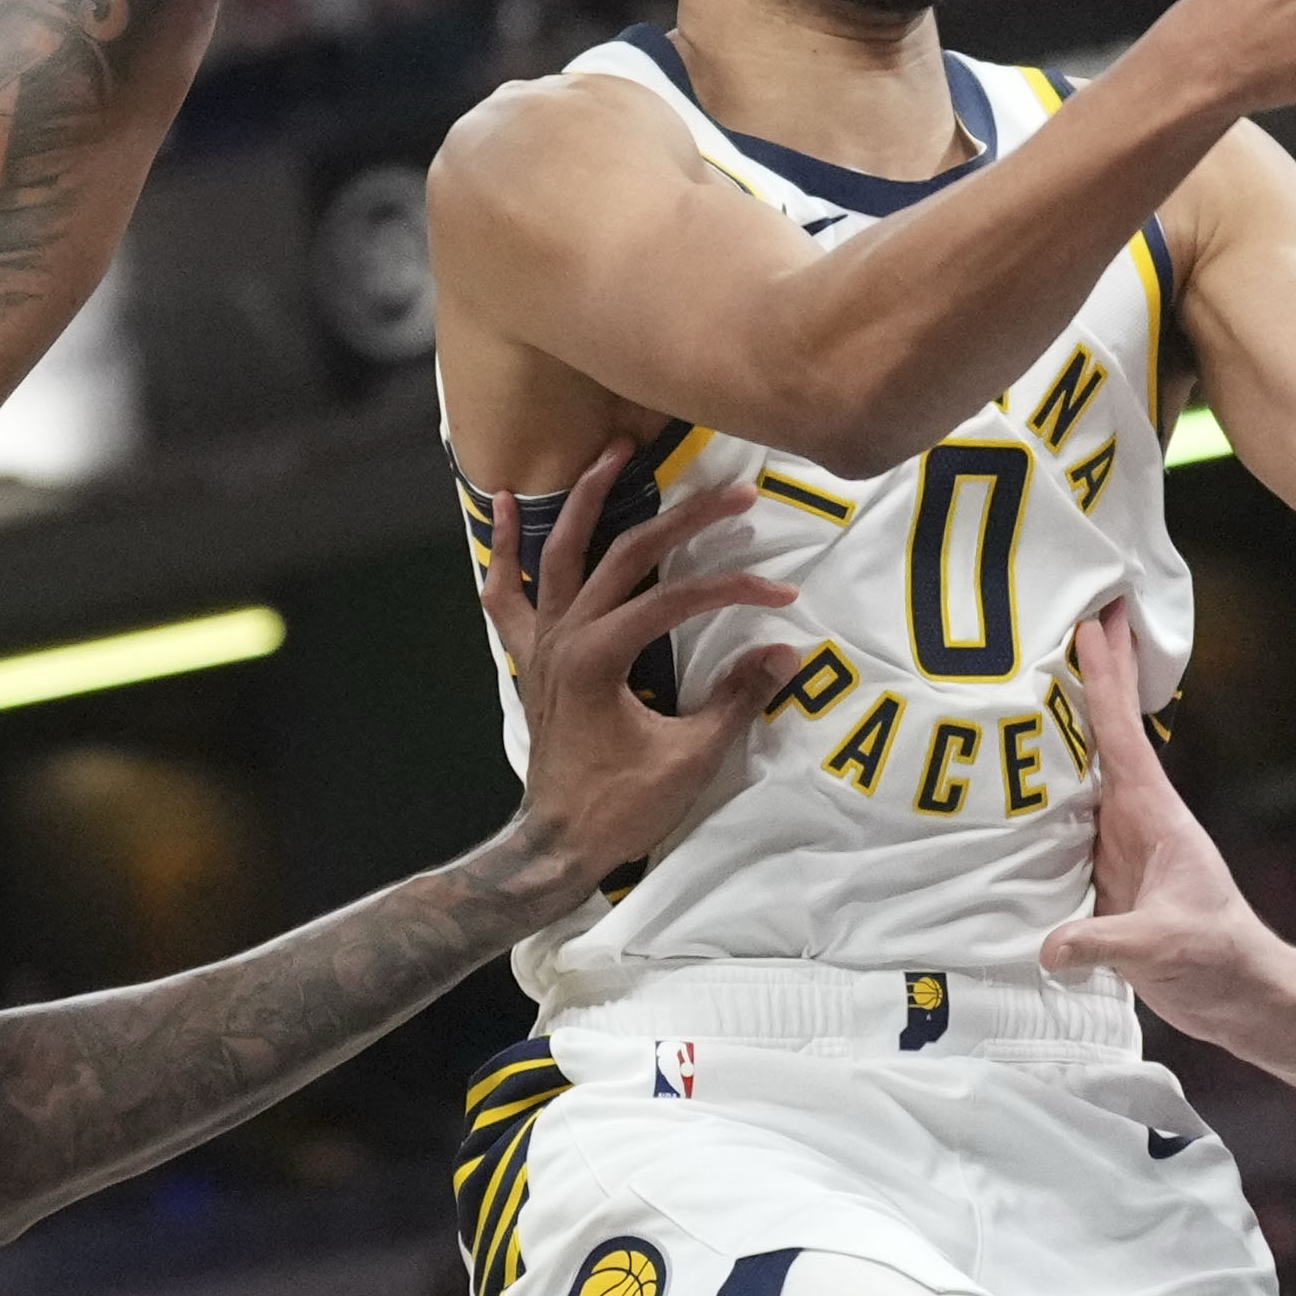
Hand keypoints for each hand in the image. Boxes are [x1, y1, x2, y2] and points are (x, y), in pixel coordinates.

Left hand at [496, 452, 797, 885]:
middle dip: (683, 519)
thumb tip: (788, 653)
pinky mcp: (533, 656)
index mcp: (598, 659)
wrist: (555, 846)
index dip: (730, 589)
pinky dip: (507, 547)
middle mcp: (563, 637)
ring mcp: (542, 643)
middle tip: (733, 490)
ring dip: (588, 498)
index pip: (673, 601)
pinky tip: (508, 504)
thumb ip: (735, 700)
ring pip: (560, 554)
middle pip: (624, 556)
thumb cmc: (620, 808)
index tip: (779, 593)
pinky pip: (508, 592)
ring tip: (614, 449)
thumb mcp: (689, 760)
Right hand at [1041, 609, 1295, 1047]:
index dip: (1106, 676)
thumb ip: (1105, 943)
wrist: (1243, 997)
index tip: (1095, 618)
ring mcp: (1118, 846)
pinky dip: (1039, 795)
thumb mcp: (1163, 947)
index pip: (1122, 731)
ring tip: (1027, 680)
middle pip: (1100, 735)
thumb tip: (1048, 945)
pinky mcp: (1103, 878)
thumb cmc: (1219, 961)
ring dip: (1056, 730)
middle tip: (1067, 611)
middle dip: (1087, 677)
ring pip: (1078, 775)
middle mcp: (1134, 819)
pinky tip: (1012, 782)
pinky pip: (1061, 825)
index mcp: (1154, 815)